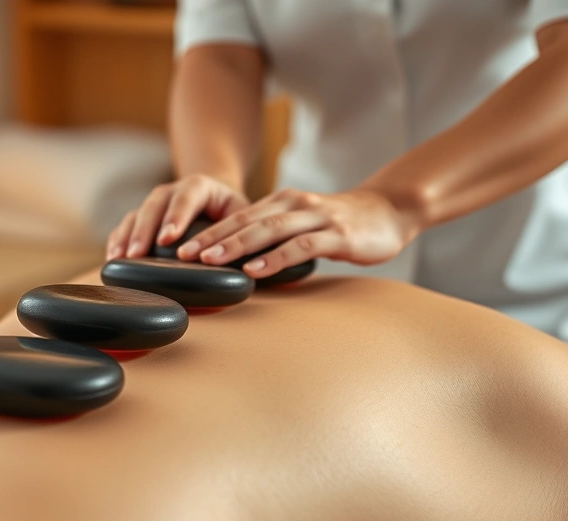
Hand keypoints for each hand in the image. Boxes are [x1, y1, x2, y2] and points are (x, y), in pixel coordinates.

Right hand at [106, 174, 249, 259]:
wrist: (214, 195)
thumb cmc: (231, 211)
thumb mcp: (241, 214)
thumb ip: (239, 232)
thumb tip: (238, 260)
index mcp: (200, 186)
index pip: (186, 198)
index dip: (176, 217)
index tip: (168, 239)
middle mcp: (172, 190)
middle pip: (154, 206)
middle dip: (144, 231)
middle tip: (137, 254)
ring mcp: (154, 203)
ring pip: (136, 214)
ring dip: (126, 237)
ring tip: (118, 259)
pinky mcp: (142, 216)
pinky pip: (125, 225)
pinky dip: (117, 240)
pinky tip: (112, 259)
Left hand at [177, 188, 421, 277]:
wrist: (390, 212)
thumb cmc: (342, 225)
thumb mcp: (302, 226)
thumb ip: (273, 238)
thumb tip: (236, 263)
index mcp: (281, 203)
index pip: (236, 217)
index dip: (206, 232)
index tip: (177, 248)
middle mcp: (293, 205)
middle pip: (244, 221)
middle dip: (210, 238)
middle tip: (181, 255)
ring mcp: (315, 218)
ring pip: (268, 230)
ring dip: (235, 246)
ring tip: (209, 261)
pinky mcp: (336, 235)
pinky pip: (300, 246)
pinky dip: (275, 258)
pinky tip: (255, 270)